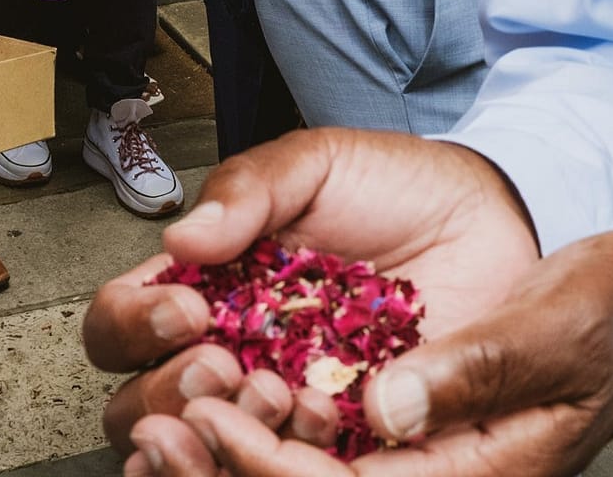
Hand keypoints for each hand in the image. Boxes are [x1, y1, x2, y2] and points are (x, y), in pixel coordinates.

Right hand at [85, 129, 541, 467]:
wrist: (493, 220)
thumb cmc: (395, 188)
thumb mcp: (318, 165)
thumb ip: (249, 188)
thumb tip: (180, 238)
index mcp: (203, 287)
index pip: (119, 326)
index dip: (132, 327)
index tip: (188, 308)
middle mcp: (224, 353)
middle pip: (137, 408)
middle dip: (169, 393)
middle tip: (225, 363)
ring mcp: (278, 403)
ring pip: (200, 452)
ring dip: (219, 437)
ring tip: (274, 394)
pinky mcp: (339, 438)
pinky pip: (283, 469)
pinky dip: (286, 459)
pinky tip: (324, 422)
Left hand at [162, 233, 612, 476]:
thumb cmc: (612, 316)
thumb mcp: (559, 330)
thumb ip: (479, 369)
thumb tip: (388, 407)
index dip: (263, 467)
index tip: (207, 417)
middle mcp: (431, 475)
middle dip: (222, 472)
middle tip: (157, 429)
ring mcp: (410, 452)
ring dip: (224, 458)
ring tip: (161, 419)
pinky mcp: (395, 422)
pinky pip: (317, 450)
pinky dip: (251, 433)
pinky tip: (201, 407)